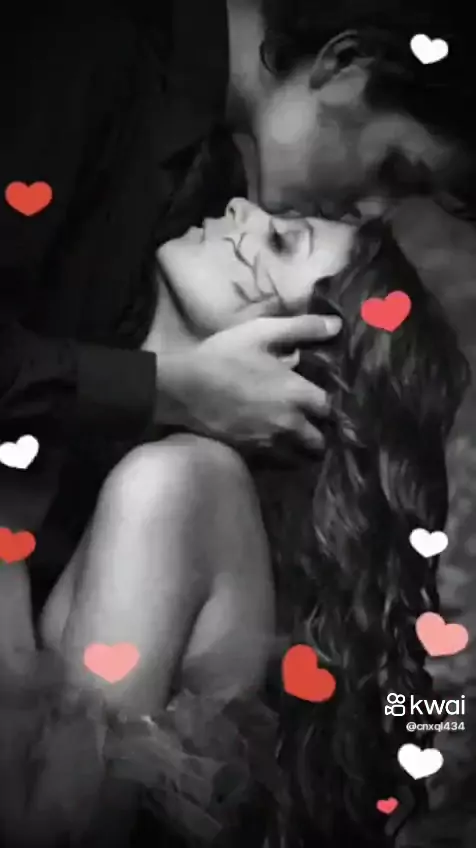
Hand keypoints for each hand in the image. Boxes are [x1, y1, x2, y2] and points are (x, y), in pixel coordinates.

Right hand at [152, 315, 341, 453]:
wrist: (182, 388)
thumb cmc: (223, 356)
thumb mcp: (262, 332)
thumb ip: (302, 328)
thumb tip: (337, 325)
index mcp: (297, 394)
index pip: (329, 407)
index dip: (329, 404)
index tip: (326, 399)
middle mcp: (289, 423)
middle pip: (318, 440)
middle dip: (320, 433)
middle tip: (315, 424)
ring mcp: (269, 441)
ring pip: (297, 455)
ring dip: (300, 448)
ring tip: (296, 438)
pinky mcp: (249, 452)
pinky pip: (273, 460)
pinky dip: (277, 454)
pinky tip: (271, 443)